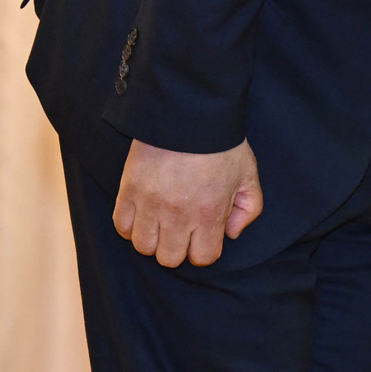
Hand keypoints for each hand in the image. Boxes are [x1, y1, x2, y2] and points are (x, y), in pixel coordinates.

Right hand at [114, 138, 263, 267]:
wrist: (189, 113)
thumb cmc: (222, 144)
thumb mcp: (249, 176)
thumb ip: (248, 210)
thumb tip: (231, 234)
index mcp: (209, 213)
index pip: (202, 258)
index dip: (205, 249)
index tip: (205, 234)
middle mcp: (178, 215)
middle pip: (170, 258)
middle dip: (179, 247)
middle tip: (183, 227)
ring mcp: (150, 204)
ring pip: (143, 246)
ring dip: (154, 238)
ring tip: (162, 220)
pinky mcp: (129, 190)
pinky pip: (122, 226)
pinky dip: (131, 226)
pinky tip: (144, 213)